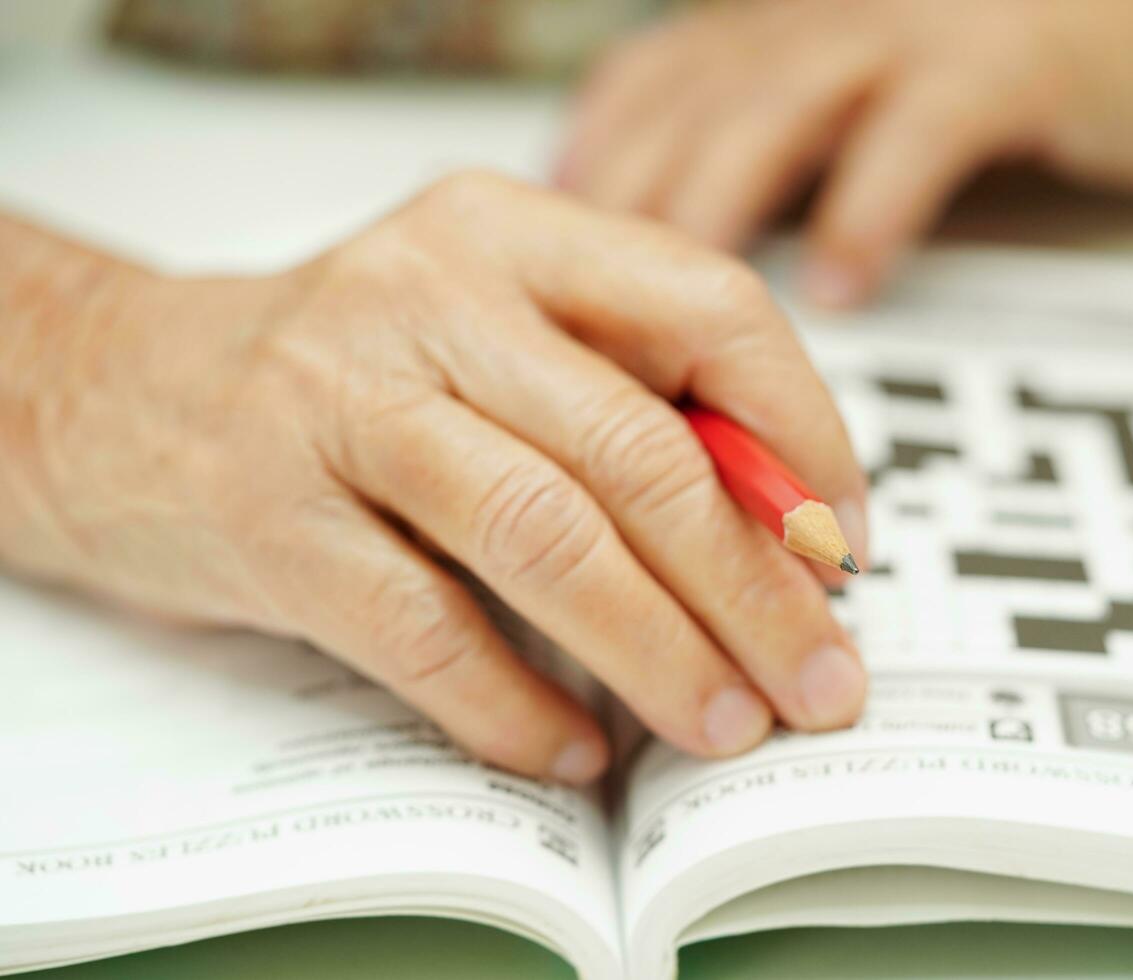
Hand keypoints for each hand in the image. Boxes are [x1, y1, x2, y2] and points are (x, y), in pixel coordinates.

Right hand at [0, 173, 868, 783]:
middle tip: (818, 677)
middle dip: (753, 584)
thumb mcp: (500, 337)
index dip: (804, 432)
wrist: (125, 391)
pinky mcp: (268, 515)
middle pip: (637, 449)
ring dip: (657, 651)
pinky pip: (422, 627)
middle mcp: (429, 295)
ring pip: (542, 537)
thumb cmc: (357, 374)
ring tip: (723, 723)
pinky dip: (512, 703)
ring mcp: (338, 401)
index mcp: (515, 232)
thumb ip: (628, 402)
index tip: (841, 542)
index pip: (710, 305)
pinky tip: (573, 750)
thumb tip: (786, 538)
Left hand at [558, 0, 1132, 306]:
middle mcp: (824, 18)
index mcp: (782, 28)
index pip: (648, 79)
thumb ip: (777, 150)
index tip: (537, 241)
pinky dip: (870, 210)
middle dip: (625, 203)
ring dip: (719, 205)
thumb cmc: (1004, 73)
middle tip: (577, 305)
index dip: (587, 156)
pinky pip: (915, 135)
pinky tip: (841, 282)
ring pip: (778, 109)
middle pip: (688, 101)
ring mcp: (909, 31)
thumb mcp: (867, 96)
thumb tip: (682, 251)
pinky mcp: (1001, 63)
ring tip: (680, 310)